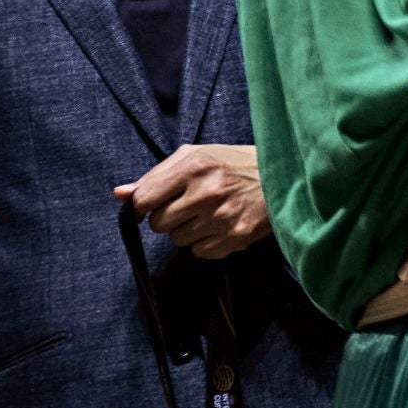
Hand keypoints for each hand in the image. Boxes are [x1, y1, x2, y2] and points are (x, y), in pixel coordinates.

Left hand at [114, 144, 270, 258]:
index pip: (144, 199)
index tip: (151, 205)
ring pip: (178, 240)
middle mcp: (206, 192)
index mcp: (195, 166)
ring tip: (209, 214)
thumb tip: (119, 194)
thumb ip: (156, 174)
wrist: (287, 176)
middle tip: (190, 205)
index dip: (142, 205)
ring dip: (188, 230)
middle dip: (169, 216)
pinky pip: (199, 252)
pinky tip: (222, 226)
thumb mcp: (197, 156)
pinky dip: (206, 242)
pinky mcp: (236, 237)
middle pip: (158, 224)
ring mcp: (222, 217)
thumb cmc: (237, 164)